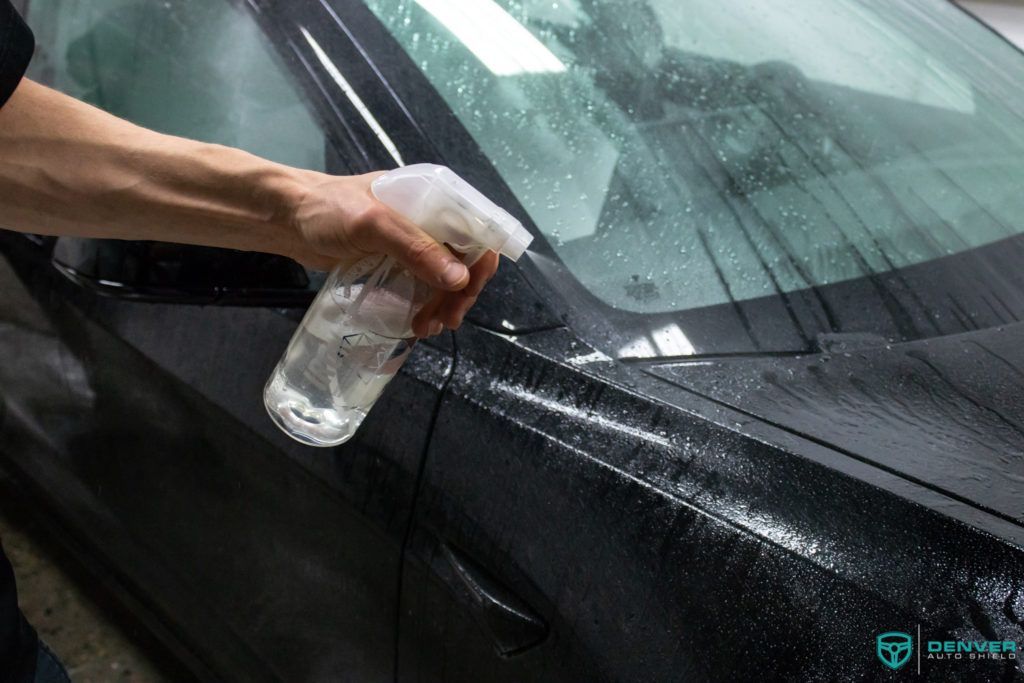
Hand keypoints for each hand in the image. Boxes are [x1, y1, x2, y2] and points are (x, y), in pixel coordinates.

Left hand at [288, 171, 499, 336]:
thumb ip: (416, 248)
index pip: (476, 229)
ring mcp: (413, 241)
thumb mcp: (373, 225)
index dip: (480, 261)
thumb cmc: (327, 210)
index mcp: (433, 196)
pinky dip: (426, 305)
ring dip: (443, 304)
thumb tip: (460, 279)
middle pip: (464, 259)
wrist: (285, 218)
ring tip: (427, 327)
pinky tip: (418, 323)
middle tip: (445, 321)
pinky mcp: (396, 261)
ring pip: (445, 277)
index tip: (466, 292)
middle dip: (459, 292)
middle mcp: (430, 218)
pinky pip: (424, 285)